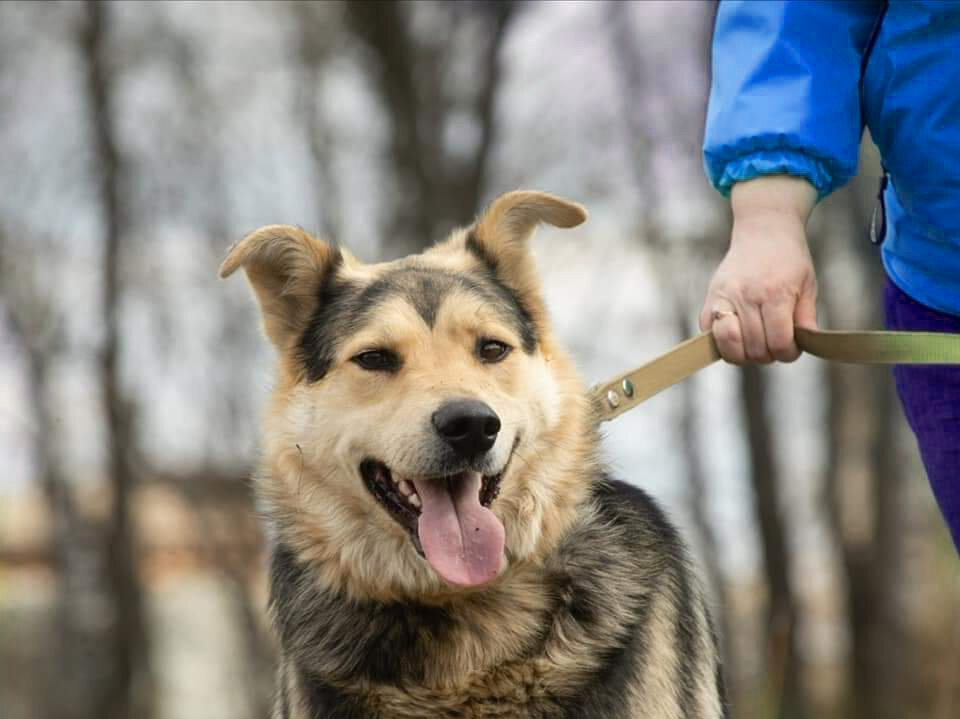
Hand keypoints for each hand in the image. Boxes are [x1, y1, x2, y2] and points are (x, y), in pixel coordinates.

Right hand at [699, 175, 818, 364]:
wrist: (763, 230)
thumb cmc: (789, 259)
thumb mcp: (807, 285)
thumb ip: (805, 317)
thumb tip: (804, 344)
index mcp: (775, 294)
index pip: (778, 343)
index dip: (787, 354)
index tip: (790, 348)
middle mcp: (747, 296)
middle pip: (754, 348)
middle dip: (767, 354)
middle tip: (773, 345)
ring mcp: (724, 297)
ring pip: (728, 345)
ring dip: (743, 353)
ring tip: (753, 344)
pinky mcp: (710, 297)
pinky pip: (709, 332)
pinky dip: (721, 340)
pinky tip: (736, 333)